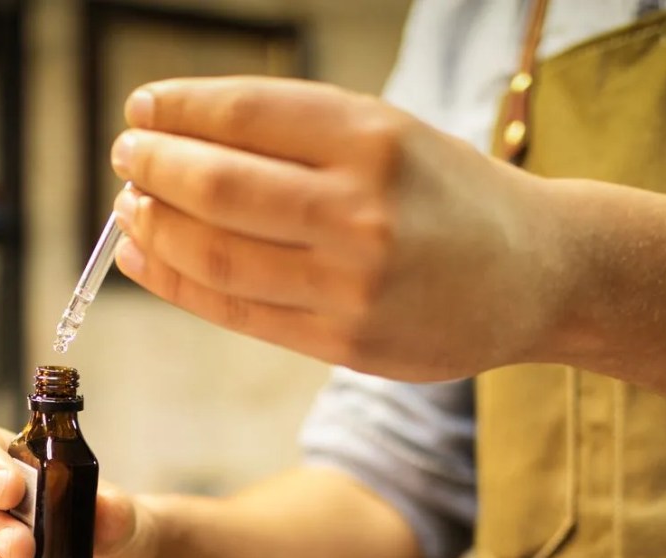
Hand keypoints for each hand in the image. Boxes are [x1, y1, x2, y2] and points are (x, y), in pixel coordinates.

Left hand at [108, 76, 558, 381]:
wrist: (539, 273)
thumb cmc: (450, 194)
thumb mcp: (392, 134)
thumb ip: (299, 134)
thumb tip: (180, 137)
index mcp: (374, 138)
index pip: (245, 116)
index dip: (178, 111)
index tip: (142, 110)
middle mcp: (363, 209)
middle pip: (219, 187)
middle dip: (155, 168)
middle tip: (126, 156)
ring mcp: (353, 282)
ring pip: (219, 254)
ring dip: (156, 229)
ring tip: (130, 210)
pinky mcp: (346, 340)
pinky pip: (239, 311)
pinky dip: (180, 283)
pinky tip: (147, 261)